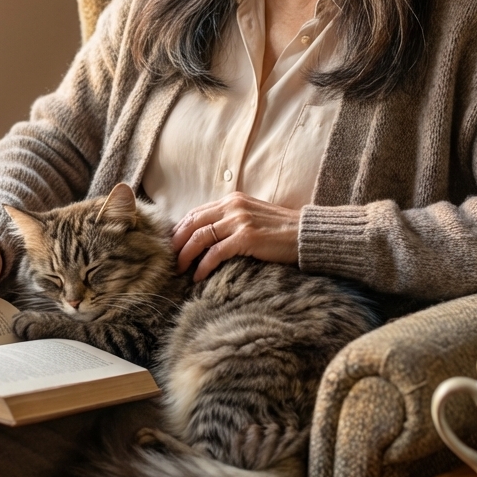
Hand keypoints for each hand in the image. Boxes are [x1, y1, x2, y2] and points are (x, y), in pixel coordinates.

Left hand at [171, 193, 299, 280]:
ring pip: (200, 237)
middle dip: (177, 242)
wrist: (306, 234)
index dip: (180, 229)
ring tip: (179, 269)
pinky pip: (215, 252)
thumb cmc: (281, 231)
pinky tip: (198, 276)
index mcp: (232, 200)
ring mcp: (239, 221)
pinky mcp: (246, 237)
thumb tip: (208, 236)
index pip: (196, 213)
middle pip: (192, 223)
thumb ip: (231, 221)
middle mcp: (233, 206)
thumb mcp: (252, 217)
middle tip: (169, 259)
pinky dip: (203, 265)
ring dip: (185, 255)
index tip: (172, 245)